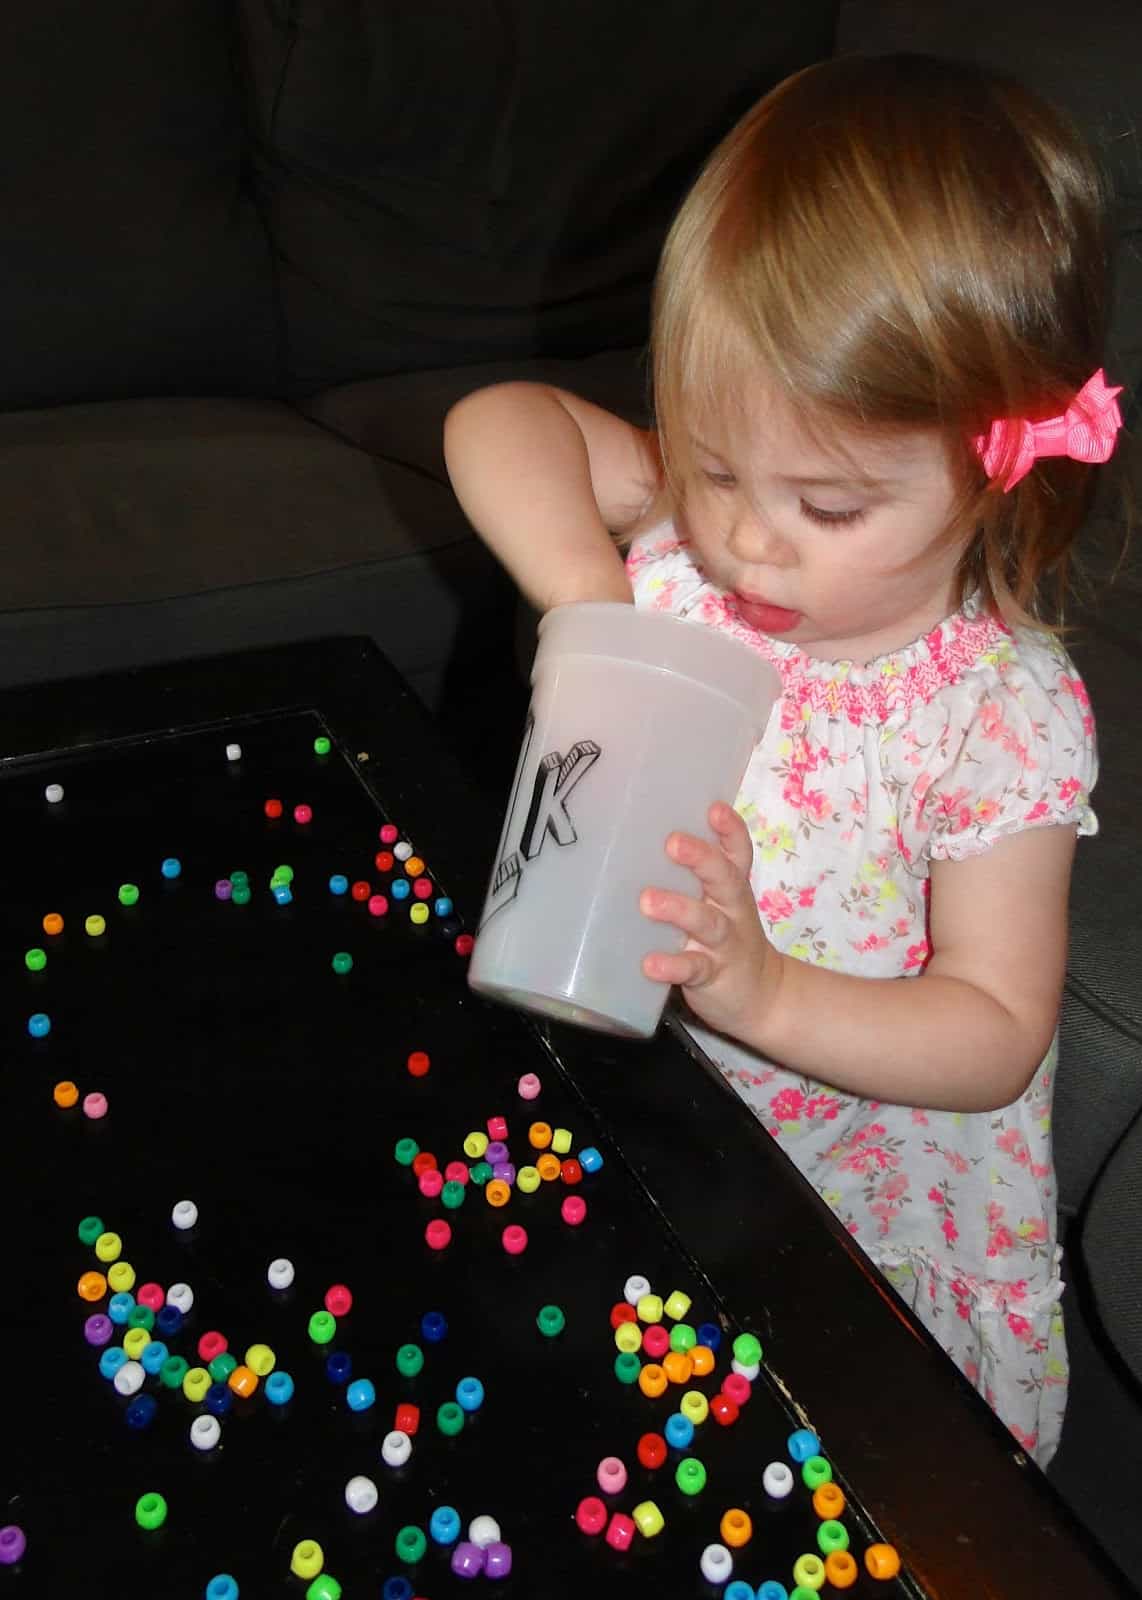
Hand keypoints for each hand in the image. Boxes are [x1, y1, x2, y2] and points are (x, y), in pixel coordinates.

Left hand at [639, 801, 780, 1038]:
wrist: (763, 997)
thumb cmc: (726, 937)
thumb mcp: (719, 904)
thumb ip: (694, 877)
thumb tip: (636, 840)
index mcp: (731, 888)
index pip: (736, 853)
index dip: (729, 830)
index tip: (714, 808)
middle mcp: (732, 910)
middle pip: (724, 878)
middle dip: (701, 858)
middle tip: (672, 842)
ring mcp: (724, 944)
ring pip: (707, 922)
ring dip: (679, 909)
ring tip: (648, 902)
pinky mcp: (712, 976)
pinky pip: (693, 969)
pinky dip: (672, 966)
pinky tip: (650, 964)